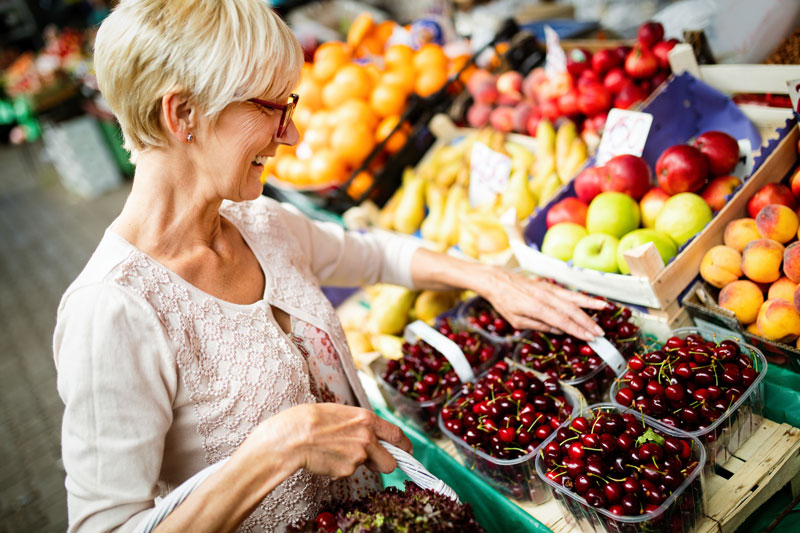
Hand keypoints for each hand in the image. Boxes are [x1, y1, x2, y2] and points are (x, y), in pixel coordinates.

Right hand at [247, 403, 412, 479]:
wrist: (292, 436)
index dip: (405, 447)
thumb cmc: (311, 419)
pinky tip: (327, 457)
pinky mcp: (346, 471)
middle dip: (384, 464)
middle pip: (391, 462)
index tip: (407, 452)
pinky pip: (349, 472)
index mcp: (367, 419)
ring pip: (367, 467)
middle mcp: (368, 438)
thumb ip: (361, 424)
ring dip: (358, 464)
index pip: (398, 435)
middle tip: (372, 460)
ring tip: (336, 451)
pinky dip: (340, 468)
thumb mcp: (342, 412)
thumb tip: (371, 433)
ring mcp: (358, 456)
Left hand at [480, 268, 606, 340]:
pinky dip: (582, 297)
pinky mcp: (549, 285)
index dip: (577, 330)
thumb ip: (538, 325)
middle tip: (600, 333)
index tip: (590, 338)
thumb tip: (559, 331)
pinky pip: (569, 292)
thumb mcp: (516, 321)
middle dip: (587, 322)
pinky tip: (593, 300)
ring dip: (590, 306)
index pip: (561, 321)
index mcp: (535, 307)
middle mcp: (545, 296)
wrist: (497, 280)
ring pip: (573, 298)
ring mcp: (548, 289)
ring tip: (605, 310)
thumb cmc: (504, 303)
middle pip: (570, 310)